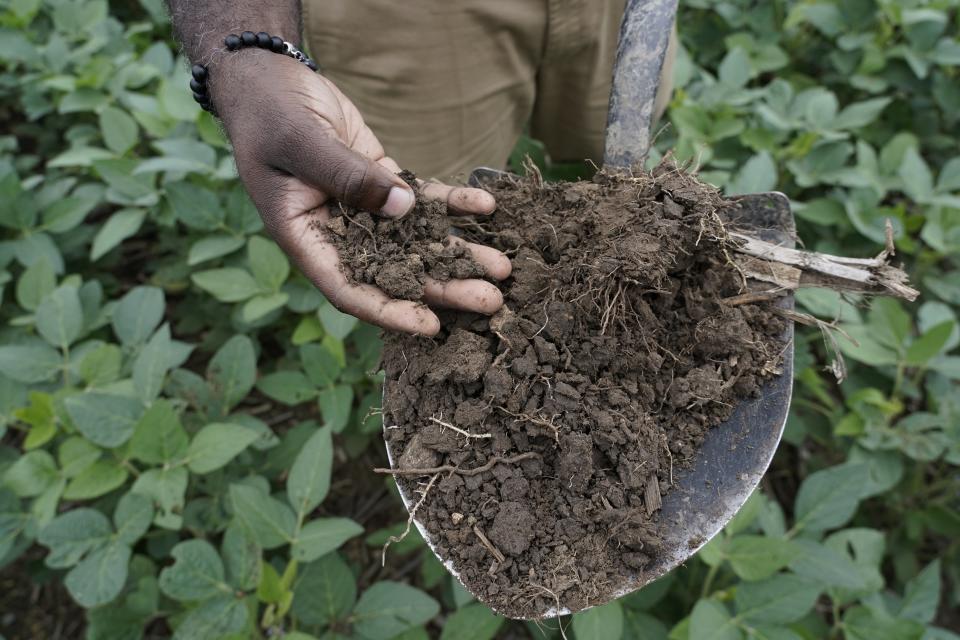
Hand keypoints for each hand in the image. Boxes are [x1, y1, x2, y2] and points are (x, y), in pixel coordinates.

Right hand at [211, 50, 510, 335]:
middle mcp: (337, 232)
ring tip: (502, 266)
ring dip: (458, 252)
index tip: (431, 326)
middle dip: (444, 286)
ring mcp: (363, 207)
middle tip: (491, 300)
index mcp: (305, 237)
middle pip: (396, 270)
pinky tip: (486, 206)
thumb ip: (348, 176)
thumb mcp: (301, 143)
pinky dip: (453, 204)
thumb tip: (403, 208)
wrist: (267, 79)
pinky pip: (423, 198)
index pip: (350, 288)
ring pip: (416, 239)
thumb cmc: (269, 113)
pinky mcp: (381, 180)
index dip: (390, 310)